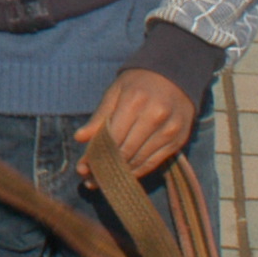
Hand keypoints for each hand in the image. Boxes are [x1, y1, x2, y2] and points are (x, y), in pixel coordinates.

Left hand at [75, 68, 194, 183]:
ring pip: (139, 160)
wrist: (176, 75)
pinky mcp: (178, 141)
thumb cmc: (139, 83)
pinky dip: (137, 171)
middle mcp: (154, 117)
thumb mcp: (116, 91)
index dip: (96, 155)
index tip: (82, 168)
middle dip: (105, 167)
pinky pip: (154, 163)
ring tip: (102, 181)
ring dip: (120, 174)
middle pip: (125, 151)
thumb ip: (99, 116)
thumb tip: (79, 138)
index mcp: (135, 101)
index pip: (112, 137)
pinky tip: (124, 175)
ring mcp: (169, 130)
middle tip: (89, 179)